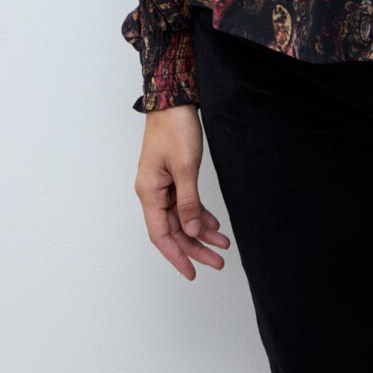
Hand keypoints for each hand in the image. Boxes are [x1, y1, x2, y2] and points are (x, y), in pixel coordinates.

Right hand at [135, 104, 231, 279]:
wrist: (173, 100)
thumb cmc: (174, 128)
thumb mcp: (185, 167)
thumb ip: (189, 202)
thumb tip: (192, 232)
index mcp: (149, 192)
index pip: (161, 235)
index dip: (176, 256)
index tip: (191, 273)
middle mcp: (153, 192)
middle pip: (174, 230)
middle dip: (195, 248)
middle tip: (217, 262)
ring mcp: (163, 185)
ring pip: (182, 219)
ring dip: (201, 233)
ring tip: (222, 246)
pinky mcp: (174, 176)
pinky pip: (186, 204)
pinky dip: (200, 215)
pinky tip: (214, 225)